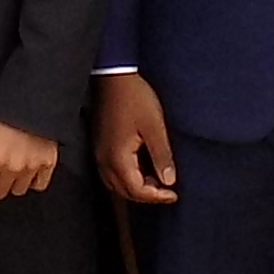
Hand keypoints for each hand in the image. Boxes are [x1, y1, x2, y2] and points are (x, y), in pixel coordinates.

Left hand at [0, 113, 59, 204]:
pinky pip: (39, 186)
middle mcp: (13, 168)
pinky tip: (26, 173)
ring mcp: (32, 168)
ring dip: (10, 185)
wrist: (38, 99)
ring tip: (9, 170)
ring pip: (17, 191)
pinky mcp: (49, 164)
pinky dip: (31, 183)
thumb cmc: (7, 109)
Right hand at [94, 74, 177, 210]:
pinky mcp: (100, 146)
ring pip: (116, 184)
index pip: (136, 190)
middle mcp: (104, 160)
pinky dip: (126, 178)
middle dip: (147, 196)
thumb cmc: (134, 98)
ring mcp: (100, 153)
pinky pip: (111, 173)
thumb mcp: (154, 127)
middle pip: (124, 192)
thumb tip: (169, 181)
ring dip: (136, 188)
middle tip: (167, 192)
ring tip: (155, 182)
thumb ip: (162, 156)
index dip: (157, 196)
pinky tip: (140, 170)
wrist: (114, 77)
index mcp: (118, 157)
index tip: (174, 194)